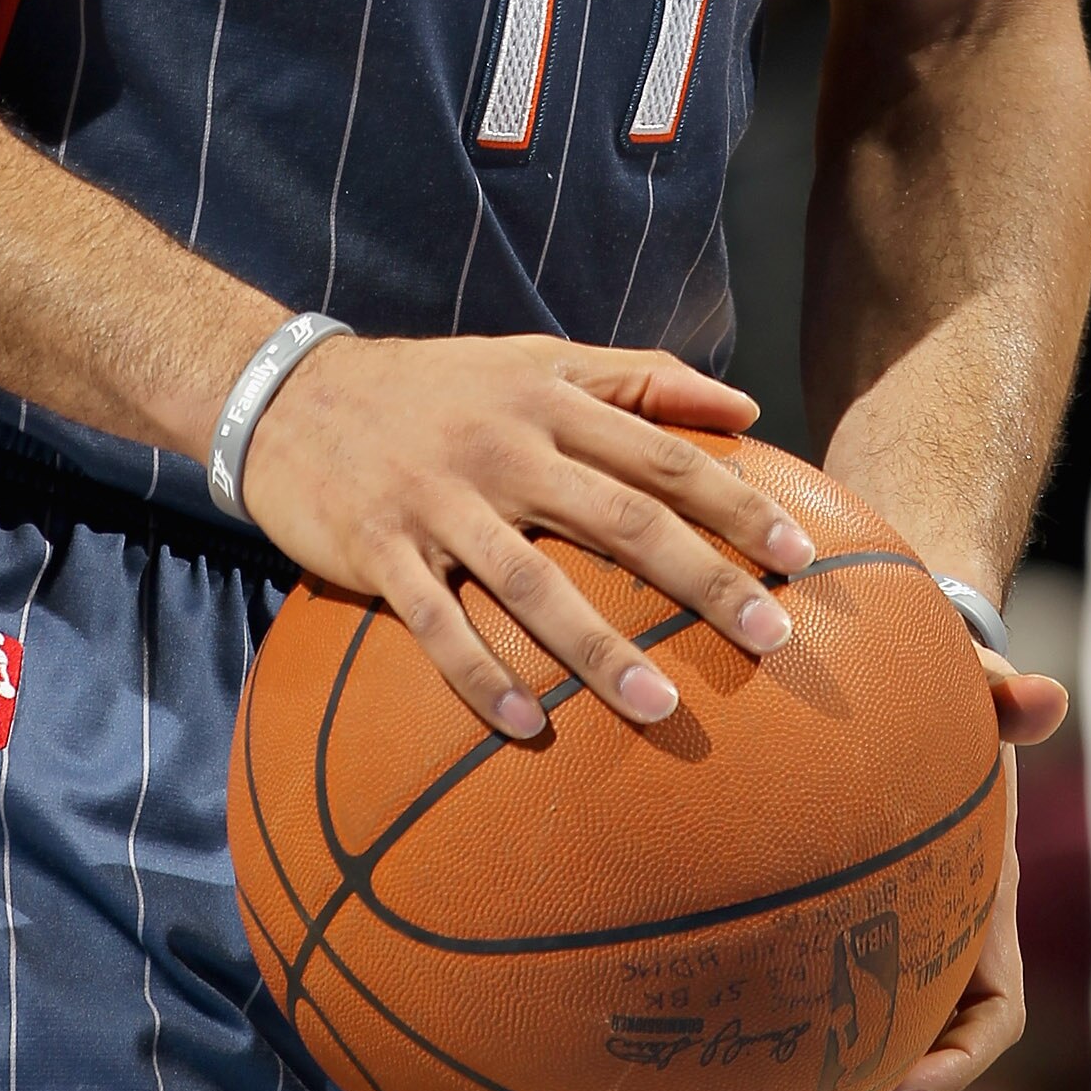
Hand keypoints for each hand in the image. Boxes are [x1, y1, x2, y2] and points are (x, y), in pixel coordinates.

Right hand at [236, 332, 815, 735]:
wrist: (291, 394)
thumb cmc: (435, 386)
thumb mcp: (535, 359)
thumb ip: (638, 377)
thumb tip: (747, 402)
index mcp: (547, 401)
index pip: (660, 454)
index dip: (735, 502)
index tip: (798, 557)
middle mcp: (502, 448)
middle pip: (619, 518)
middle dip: (700, 579)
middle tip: (768, 637)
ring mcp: (438, 501)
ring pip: (531, 582)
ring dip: (600, 648)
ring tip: (663, 708)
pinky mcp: (379, 552)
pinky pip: (436, 624)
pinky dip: (481, 677)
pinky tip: (529, 730)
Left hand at [803, 648, 1066, 1090]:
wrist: (910, 691)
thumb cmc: (949, 696)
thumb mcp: (979, 692)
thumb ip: (1008, 699)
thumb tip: (1047, 696)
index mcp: (982, 914)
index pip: (994, 1015)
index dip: (959, 1056)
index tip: (910, 1069)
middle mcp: (940, 948)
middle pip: (922, 1058)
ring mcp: (890, 948)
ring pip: (868, 1048)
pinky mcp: (830, 934)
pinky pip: (816, 1001)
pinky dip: (784, 1036)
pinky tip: (716, 1068)